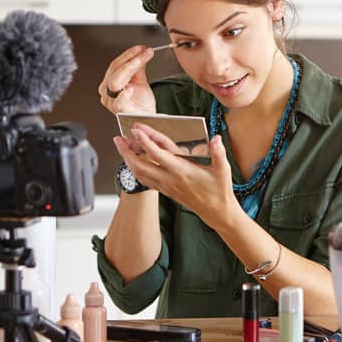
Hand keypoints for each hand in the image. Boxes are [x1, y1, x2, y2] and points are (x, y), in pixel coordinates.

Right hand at [98, 45, 156, 114]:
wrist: (147, 118)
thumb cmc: (141, 103)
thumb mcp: (140, 80)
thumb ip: (138, 66)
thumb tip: (141, 50)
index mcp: (109, 83)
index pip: (116, 65)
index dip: (127, 55)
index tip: (140, 48)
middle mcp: (107, 92)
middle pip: (115, 71)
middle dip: (130, 59)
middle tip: (144, 52)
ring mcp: (111, 102)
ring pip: (115, 82)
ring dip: (129, 68)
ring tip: (140, 61)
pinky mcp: (120, 112)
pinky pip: (119, 102)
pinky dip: (123, 95)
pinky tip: (130, 89)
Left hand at [113, 124, 237, 228]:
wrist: (216, 212)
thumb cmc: (219, 190)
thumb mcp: (223, 169)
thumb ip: (219, 152)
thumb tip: (216, 139)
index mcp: (182, 170)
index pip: (158, 154)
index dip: (145, 141)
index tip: (136, 129)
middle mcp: (170, 179)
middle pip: (140, 164)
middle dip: (127, 150)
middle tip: (118, 137)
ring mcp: (166, 186)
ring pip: (139, 173)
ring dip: (127, 159)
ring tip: (121, 146)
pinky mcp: (165, 191)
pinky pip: (144, 180)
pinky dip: (135, 169)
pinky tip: (132, 161)